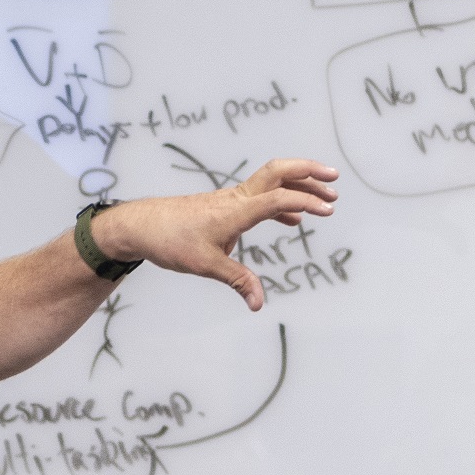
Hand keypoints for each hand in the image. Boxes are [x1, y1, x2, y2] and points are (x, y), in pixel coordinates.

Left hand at [100, 158, 343, 308]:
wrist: (139, 225)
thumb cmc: (169, 241)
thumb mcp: (204, 265)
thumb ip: (236, 281)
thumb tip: (257, 304)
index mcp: (235, 211)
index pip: (278, 199)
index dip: (305, 202)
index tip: (328, 211)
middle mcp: (236, 199)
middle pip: (278, 171)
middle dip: (308, 171)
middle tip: (334, 178)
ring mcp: (231, 199)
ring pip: (271, 181)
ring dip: (300, 186)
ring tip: (326, 199)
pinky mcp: (226, 205)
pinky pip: (261, 197)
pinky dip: (282, 203)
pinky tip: (293, 219)